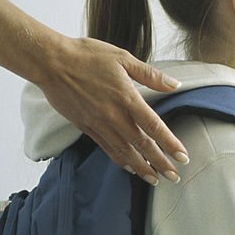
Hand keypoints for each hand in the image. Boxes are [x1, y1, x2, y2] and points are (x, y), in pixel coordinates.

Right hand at [37, 35, 188, 182]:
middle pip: (142, 145)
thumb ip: (150, 74)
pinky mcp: (85, 127)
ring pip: (124, 152)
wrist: (51, 62)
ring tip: (154, 179)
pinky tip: (130, 167)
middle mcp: (114, 115)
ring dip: (141, 168)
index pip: (154, 126)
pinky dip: (120, 160)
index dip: (170, 144)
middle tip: (174, 177)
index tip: (182, 157)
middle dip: (160, 163)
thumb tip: (175, 84)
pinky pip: (106, 148)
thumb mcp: (123, 57)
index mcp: (127, 97)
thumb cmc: (87, 55)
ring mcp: (99, 123)